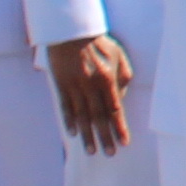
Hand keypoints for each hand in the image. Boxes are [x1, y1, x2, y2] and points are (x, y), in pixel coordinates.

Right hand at [46, 34, 131, 151]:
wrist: (72, 31)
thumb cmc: (100, 43)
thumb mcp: (119, 56)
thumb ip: (123, 79)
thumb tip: (120, 101)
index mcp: (107, 79)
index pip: (115, 109)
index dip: (119, 127)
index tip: (124, 142)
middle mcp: (90, 85)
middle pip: (99, 116)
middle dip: (104, 136)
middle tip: (109, 153)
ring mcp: (74, 86)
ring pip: (82, 115)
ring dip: (87, 134)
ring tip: (91, 150)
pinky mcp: (61, 84)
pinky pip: (65, 107)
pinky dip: (69, 121)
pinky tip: (73, 134)